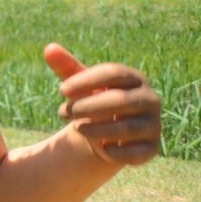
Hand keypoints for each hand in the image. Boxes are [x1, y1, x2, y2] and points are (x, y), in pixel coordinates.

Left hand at [44, 42, 160, 165]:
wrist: (107, 132)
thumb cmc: (93, 99)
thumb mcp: (79, 83)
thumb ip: (66, 66)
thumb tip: (48, 48)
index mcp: (133, 78)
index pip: (113, 73)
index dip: (86, 80)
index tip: (61, 90)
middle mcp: (149, 100)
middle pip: (120, 100)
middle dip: (87, 107)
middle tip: (62, 112)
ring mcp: (152, 125)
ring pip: (127, 127)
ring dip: (97, 129)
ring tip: (75, 128)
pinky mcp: (150, 149)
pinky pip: (135, 153)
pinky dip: (115, 152)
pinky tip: (99, 149)